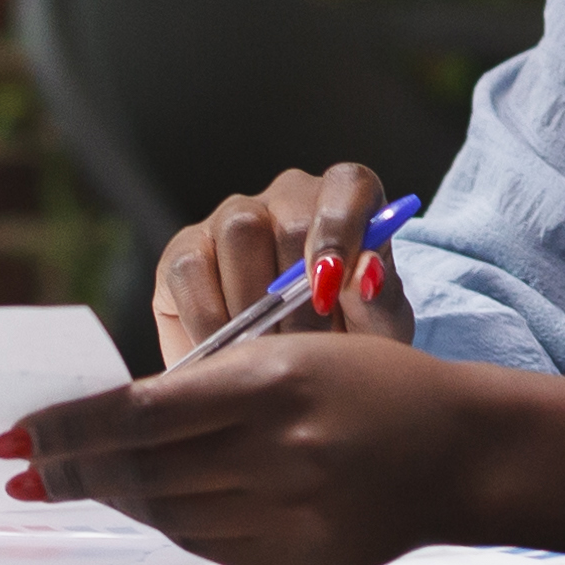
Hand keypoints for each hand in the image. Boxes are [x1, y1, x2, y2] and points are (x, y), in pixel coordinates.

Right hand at [147, 163, 421, 367]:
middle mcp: (287, 200)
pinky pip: (190, 270)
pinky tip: (227, 352)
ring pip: (238, 233)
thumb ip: (379, 301)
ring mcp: (230, 220)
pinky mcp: (185, 252)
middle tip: (302, 346)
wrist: (295, 378)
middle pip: (290, 219)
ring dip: (254, 305)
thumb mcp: (377, 331)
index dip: (342, 230)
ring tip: (266, 353)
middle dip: (297, 295)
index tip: (332, 286)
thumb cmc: (347, 342)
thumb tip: (367, 272)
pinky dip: (208, 319)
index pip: (350, 186)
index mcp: (346, 204)